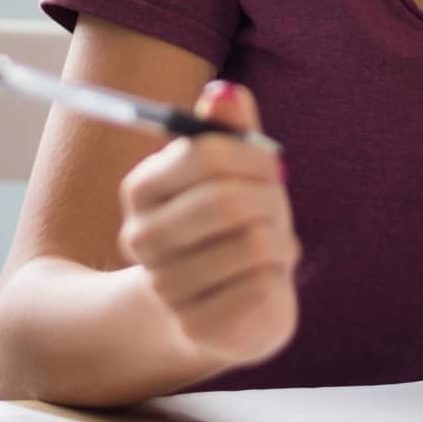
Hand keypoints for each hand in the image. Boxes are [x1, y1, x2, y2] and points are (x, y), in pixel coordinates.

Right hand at [117, 82, 298, 370]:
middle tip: (277, 208)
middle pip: (227, 202)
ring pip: (252, 245)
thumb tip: (225, 94)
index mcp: (142, 189)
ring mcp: (165, 288)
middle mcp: (141, 239)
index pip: (204, 153)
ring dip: (281, 241)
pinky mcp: (196, 327)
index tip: (271, 166)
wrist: (222, 307)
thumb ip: (230, 131)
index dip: (253, 155)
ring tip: (274, 247)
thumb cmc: (231, 227)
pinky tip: (265, 281)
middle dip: (270, 200)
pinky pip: (261, 288)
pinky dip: (278, 278)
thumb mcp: (234, 173)